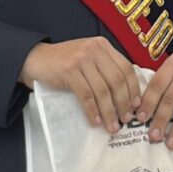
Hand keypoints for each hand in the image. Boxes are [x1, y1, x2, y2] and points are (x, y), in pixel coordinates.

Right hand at [19, 37, 140, 132]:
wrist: (35, 59)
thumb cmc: (64, 63)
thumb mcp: (88, 58)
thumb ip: (105, 68)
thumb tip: (127, 95)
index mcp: (103, 46)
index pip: (126, 68)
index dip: (134, 89)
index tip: (137, 105)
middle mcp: (95, 49)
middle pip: (117, 80)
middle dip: (124, 103)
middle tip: (126, 119)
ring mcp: (82, 59)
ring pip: (102, 90)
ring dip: (109, 111)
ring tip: (112, 126)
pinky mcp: (69, 70)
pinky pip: (86, 95)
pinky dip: (92, 110)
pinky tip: (95, 121)